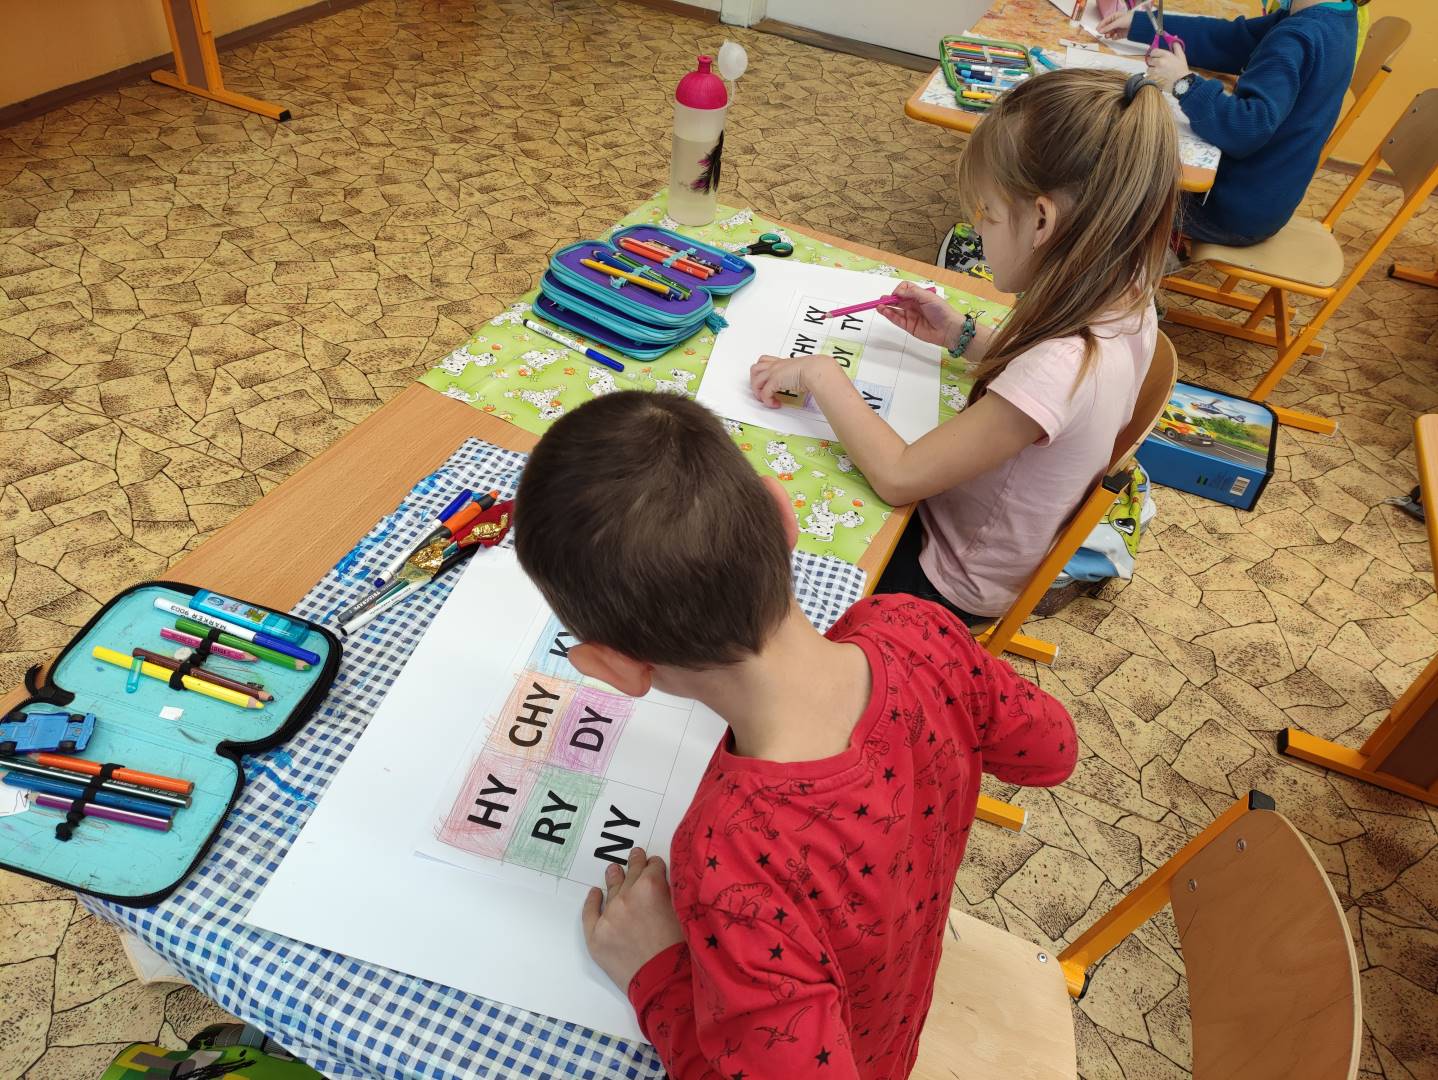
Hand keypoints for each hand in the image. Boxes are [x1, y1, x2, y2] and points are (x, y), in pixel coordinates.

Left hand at [582, 848, 684, 991]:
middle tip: (635, 855)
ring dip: (614, 878)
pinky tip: (595, 893)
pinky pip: (590, 912)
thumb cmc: (680, 950)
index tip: (654, 866)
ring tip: (613, 870)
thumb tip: (662, 884)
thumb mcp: (682, 912)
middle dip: (635, 864)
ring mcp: (609, 915)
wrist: (664, 982)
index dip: (655, 866)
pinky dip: (592, 900)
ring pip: (611, 889)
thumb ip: (670, 893)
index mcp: (650, 887)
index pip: (652, 866)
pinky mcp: (596, 935)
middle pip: (631, 874)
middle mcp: (626, 896)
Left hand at [750, 353, 837, 407]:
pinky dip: (768, 401)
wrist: (815, 370)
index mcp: (781, 362)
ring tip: (766, 399)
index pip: (764, 361)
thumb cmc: (814, 370)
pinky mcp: (774, 381)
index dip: (762, 371)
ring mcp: (773, 372)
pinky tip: (775, 404)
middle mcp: (775, 366)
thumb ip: (799, 376)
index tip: (767, 381)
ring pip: (755, 381)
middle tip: (762, 391)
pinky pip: (764, 393)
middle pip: (755, 369)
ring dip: (758, 392)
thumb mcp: (803, 371)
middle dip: (755, 381)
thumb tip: (805, 384)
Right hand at [875, 280, 961, 348]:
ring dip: (886, 307)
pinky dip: (888, 315)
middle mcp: (913, 304)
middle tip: (883, 300)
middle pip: (897, 300)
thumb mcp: (927, 297)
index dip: (899, 290)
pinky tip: (883, 310)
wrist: (948, 329)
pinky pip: (896, 319)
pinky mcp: (908, 326)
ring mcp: (910, 315)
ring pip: (894, 310)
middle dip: (889, 298)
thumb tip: (898, 292)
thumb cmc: (941, 310)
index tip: (897, 294)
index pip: (904, 289)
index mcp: (919, 295)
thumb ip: (911, 293)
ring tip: (879, 305)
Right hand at [1095, 7, 1134, 37]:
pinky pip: (1114, 37)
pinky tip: (1115, 36)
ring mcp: (1117, 29)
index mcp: (1114, 17)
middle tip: (1102, 34)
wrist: (1138, 25)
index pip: (1105, 21)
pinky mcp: (1120, 34)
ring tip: (1109, 35)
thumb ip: (1108, 27)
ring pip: (1110, 33)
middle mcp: (1115, 23)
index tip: (1096, 30)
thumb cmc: (1129, 19)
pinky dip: (1114, 37)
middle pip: (1106, 28)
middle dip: (1104, 31)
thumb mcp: (1117, 22)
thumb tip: (1100, 31)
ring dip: (1109, 35)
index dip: (1100, 26)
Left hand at [1146, 41, 1189, 88]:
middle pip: (1149, 59)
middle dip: (1152, 60)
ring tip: (1157, 68)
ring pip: (1148, 68)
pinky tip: (1157, 73)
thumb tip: (1174, 37)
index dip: (1154, 52)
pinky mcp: (1155, 76)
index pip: (1153, 51)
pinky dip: (1151, 74)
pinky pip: (1149, 74)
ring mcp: (1156, 70)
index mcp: (1165, 55)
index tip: (1156, 54)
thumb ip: (1176, 46)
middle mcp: (1159, 62)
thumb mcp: (1180, 54)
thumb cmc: (1181, 67)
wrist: (1181, 79)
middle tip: (1157, 62)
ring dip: (1151, 68)